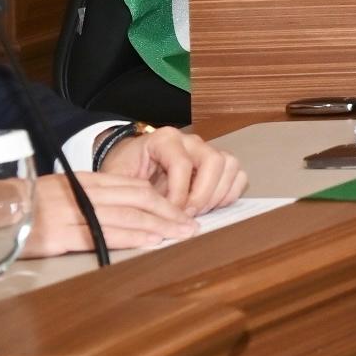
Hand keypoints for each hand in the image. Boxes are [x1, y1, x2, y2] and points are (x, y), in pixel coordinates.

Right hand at [29, 167, 198, 255]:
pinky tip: (150, 242)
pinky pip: (101, 235)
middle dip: (168, 211)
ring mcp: (68, 214)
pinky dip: (131, 238)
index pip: (130, 185)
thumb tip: (121, 208)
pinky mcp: (58, 236)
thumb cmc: (20, 206)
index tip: (180, 207)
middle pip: (135, 199)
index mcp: (80, 181)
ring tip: (181, 234)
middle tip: (191, 224)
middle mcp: (78, 193)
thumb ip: (86, 197)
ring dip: (158, 225)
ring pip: (125, 216)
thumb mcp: (57, 193)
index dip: (159, 197)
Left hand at [107, 126, 246, 215]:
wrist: (131, 161)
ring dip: (218, 194)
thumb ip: (129, 192)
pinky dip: (229, 194)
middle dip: (202, 194)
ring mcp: (207, 150)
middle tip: (188, 215)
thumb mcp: (117, 177)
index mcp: (164, 139)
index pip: (182, 164)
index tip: (169, 213)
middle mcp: (190, 141)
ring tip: (199, 212)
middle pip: (213, 161)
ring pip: (230, 165)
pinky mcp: (218, 163)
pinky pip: (237, 175)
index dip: (178, 194)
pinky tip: (211, 206)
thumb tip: (146, 216)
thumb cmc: (126, 168)